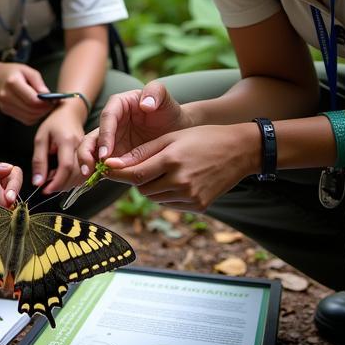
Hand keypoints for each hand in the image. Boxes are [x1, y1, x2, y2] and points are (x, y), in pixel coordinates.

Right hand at [0, 63, 49, 124]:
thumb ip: (39, 83)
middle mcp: (6, 96)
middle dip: (45, 109)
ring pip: (29, 117)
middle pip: (31, 110)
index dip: (45, 103)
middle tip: (52, 104)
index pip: (32, 100)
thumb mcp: (28, 71)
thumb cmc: (14, 72)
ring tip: (45, 106)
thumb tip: (48, 95)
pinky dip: (34, 116)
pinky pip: (25, 120)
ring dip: (40, 114)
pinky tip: (36, 109)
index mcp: (12, 82)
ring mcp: (5, 105)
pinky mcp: (6, 111)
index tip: (53, 99)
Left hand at [32, 99, 88, 194]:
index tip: (45, 190)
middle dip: (62, 186)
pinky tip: (61, 179)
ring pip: (81, 175)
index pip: (66, 166)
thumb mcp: (41, 139)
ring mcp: (87, 152)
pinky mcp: (89, 156)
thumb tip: (38, 183)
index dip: (57, 182)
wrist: (70, 114)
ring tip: (52, 184)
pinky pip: (83, 172)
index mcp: (67, 141)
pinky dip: (72, 180)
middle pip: (76, 174)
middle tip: (47, 189)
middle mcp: (81, 147)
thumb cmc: (53, 124)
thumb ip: (39, 161)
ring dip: (67, 184)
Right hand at [76, 81, 187, 175]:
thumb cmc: (169, 112)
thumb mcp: (165, 98)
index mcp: (119, 105)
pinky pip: (102, 163)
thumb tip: (144, 105)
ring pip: (92, 151)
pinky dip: (96, 172)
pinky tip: (93, 182)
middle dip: (87, 152)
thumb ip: (156, 92)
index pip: (107, 117)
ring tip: (88, 177)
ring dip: (87, 163)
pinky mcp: (114, 154)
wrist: (176, 130)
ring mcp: (111, 140)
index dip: (105, 135)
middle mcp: (111, 123)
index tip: (105, 153)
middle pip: (93, 135)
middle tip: (88, 168)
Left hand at [103, 122, 257, 211]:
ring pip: (155, 198)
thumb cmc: (203, 138)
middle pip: (142, 189)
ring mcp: (191, 197)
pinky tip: (179, 180)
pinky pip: (170, 204)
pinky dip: (167, 194)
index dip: (117, 173)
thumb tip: (115, 164)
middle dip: (137, 179)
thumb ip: (143, 152)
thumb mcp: (171, 138)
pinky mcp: (199, 206)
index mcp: (172, 160)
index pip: (135, 175)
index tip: (105, 169)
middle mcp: (180, 182)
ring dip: (152, 187)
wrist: (239, 151)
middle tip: (144, 165)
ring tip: (165, 170)